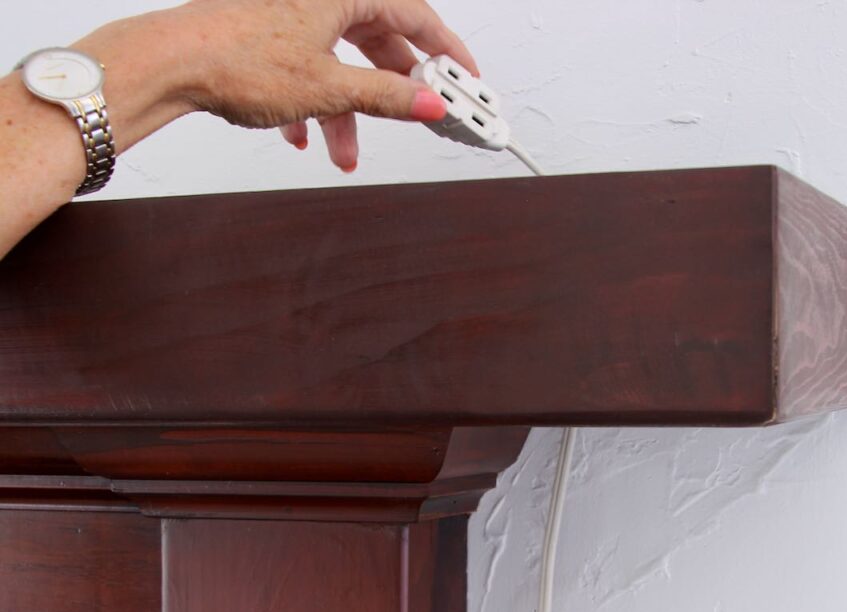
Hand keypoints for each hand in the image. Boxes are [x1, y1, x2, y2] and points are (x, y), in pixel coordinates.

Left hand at [81, 0, 477, 171]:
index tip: (467, 77)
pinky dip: (315, 104)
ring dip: (348, 112)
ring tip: (346, 152)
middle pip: (378, 43)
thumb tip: (430, 103)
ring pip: (341, 65)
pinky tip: (304, 133)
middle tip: (420, 116)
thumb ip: (387, 97)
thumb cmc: (236, 58)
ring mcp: (293, 16)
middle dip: (395, 90)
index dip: (447, 51)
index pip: (415, 16)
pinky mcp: (270, 37)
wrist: (171, 63)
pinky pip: (309, 70)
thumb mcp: (329, 86)